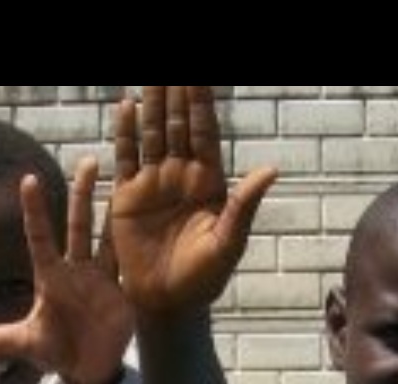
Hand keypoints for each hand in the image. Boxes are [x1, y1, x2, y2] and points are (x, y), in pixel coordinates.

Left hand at [0, 160, 134, 383]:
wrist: (87, 369)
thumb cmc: (55, 349)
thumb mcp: (22, 344)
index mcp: (51, 277)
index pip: (40, 236)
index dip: (35, 210)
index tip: (29, 179)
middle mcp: (75, 270)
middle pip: (78, 225)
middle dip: (82, 194)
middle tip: (86, 160)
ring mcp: (100, 278)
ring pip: (105, 236)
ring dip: (112, 211)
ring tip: (122, 180)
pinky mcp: (120, 291)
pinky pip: (126, 263)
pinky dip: (133, 245)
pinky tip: (141, 221)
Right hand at [111, 85, 276, 317]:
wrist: (167, 302)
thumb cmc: (204, 277)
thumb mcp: (228, 241)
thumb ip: (245, 204)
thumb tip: (272, 169)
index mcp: (208, 182)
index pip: (205, 132)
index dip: (201, 102)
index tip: (198, 75)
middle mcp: (180, 175)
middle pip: (178, 124)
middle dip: (175, 93)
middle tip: (172, 67)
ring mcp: (153, 183)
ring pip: (152, 134)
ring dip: (151, 104)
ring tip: (150, 77)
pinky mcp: (127, 197)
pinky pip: (125, 158)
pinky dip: (125, 133)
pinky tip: (125, 106)